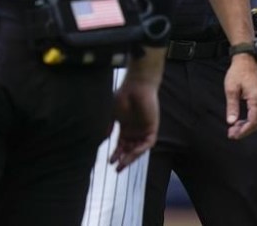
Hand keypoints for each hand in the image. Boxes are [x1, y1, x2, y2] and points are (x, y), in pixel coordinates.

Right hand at [110, 52, 163, 171]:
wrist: (137, 86)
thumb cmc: (123, 96)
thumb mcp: (113, 113)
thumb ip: (109, 126)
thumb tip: (104, 138)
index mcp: (125, 128)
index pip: (121, 145)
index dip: (116, 154)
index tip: (109, 162)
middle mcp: (135, 131)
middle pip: (129, 150)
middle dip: (124, 160)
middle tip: (117, 169)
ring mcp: (143, 129)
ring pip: (138, 149)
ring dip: (131, 157)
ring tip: (123, 164)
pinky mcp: (152, 128)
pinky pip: (147, 143)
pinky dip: (141, 149)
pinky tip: (133, 153)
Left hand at [224, 53, 256, 139]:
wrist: (247, 58)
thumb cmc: (238, 72)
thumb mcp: (231, 89)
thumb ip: (232, 107)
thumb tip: (231, 122)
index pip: (252, 122)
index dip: (243, 131)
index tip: (232, 135)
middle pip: (256, 123)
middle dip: (244, 131)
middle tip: (231, 134)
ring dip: (246, 126)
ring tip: (233, 129)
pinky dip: (249, 119)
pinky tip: (239, 120)